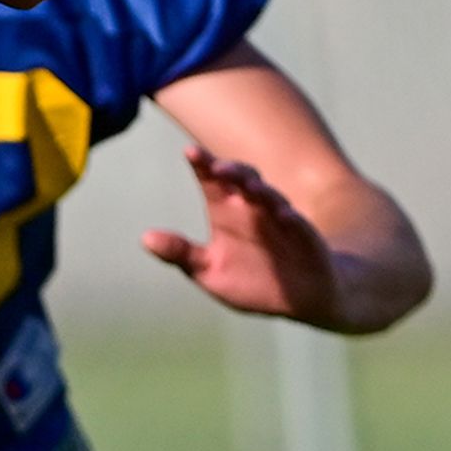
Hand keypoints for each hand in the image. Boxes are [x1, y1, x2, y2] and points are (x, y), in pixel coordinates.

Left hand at [142, 147, 346, 324]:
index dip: (203, 165)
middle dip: (232, 171)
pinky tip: (285, 215)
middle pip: (242, 180)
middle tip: (217, 166)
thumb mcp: (208, 271)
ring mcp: (281, 221)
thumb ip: (180, 253)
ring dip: (261, 190)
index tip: (189, 152)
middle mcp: (254, 210)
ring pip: (271, 197)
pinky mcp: (305, 240)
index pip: (213, 182)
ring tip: (248, 185)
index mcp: (227, 213)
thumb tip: (145, 238)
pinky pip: (299, 226)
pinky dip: (292, 220)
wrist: (300, 299)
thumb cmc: (252, 279)